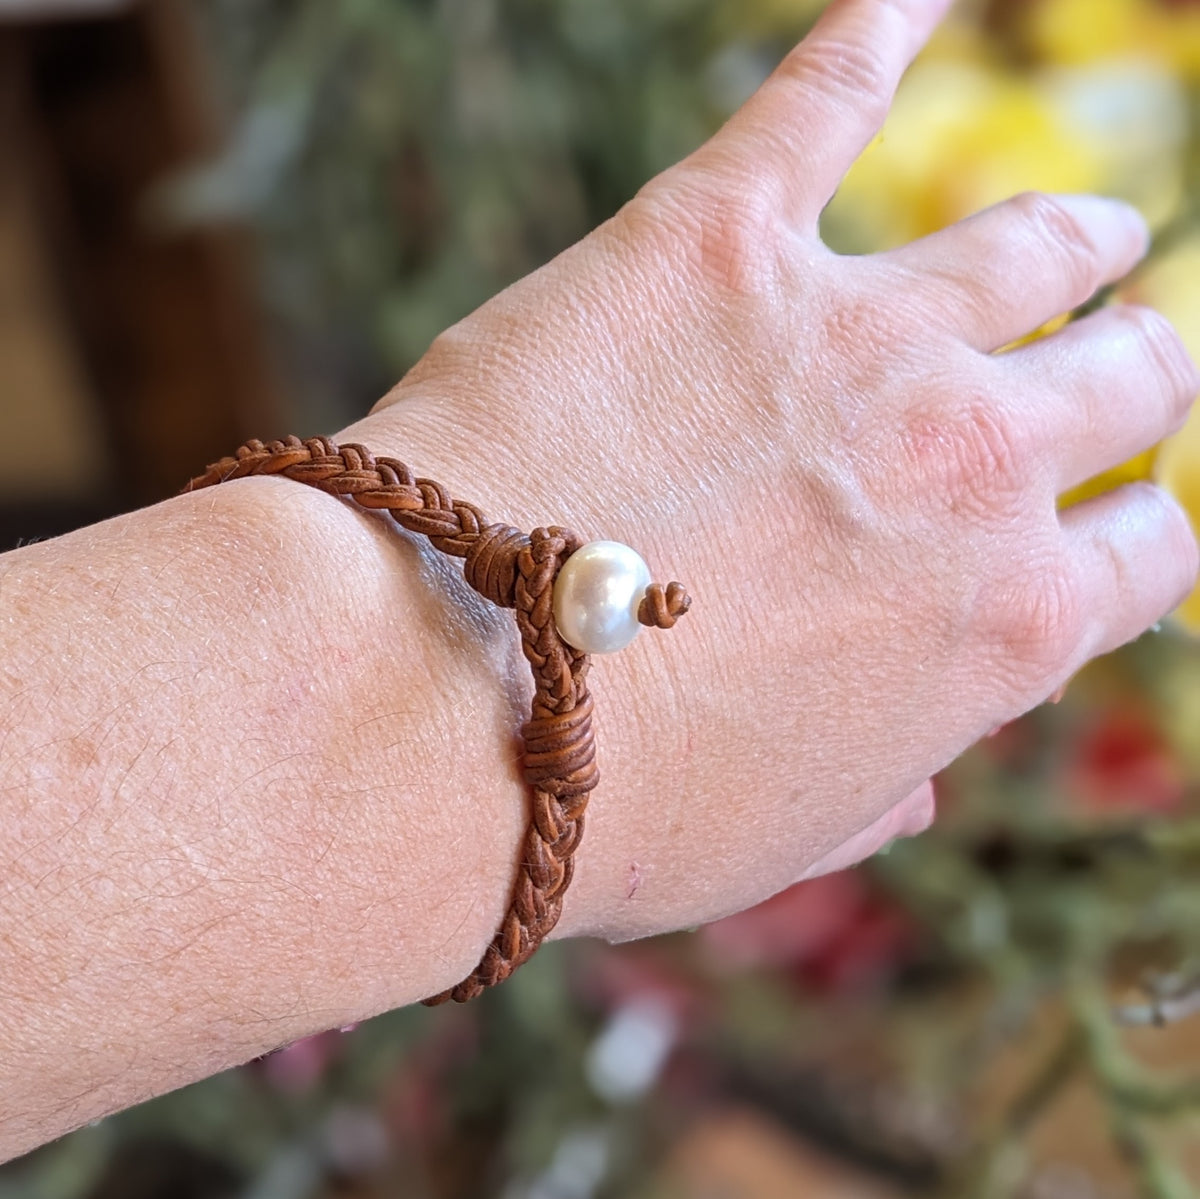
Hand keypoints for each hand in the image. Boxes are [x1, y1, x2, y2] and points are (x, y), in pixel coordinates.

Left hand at [343, 0, 1198, 942]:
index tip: (1101, 522)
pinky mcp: (718, 239)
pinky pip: (827, 96)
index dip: (1134, 533)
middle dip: (1134, 371)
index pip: (1149, 549)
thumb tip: (922, 787)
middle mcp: (974, 464)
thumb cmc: (604, 807)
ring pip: (1037, 245)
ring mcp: (860, 335)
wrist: (432, 714)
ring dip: (1076, 238)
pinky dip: (877, 34)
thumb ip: (875, 791)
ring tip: (1086, 233)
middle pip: (1130, 377)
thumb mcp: (778, 835)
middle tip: (1113, 359)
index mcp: (1006, 625)